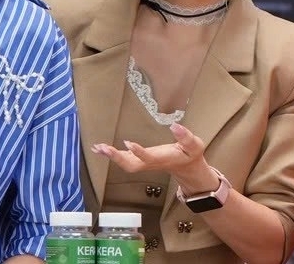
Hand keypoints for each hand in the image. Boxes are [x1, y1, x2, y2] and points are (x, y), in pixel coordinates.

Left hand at [92, 122, 218, 192]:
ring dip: (111, 157)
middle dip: (117, 158)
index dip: (138, 152)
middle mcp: (150, 163)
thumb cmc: (190, 155)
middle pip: (131, 165)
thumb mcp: (194, 146)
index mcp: (162, 158)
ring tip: (98, 148)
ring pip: (125, 164)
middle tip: (103, 148)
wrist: (186, 167)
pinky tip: (100, 148)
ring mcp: (144, 163)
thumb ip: (186, 137)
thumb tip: (175, 125)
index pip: (148, 157)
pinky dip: (111, 155)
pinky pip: (124, 159)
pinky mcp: (140, 160)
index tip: (128, 142)